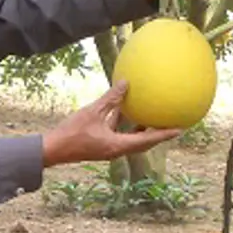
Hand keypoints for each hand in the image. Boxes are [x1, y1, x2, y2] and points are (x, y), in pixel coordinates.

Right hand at [41, 78, 180, 167]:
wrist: (52, 150)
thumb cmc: (71, 132)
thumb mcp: (92, 112)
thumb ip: (111, 98)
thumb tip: (126, 83)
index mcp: (118, 146)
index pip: (147, 140)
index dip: (164, 135)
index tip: (180, 129)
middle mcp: (117, 150)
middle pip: (144, 143)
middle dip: (158, 134)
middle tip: (172, 125)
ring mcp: (109, 149)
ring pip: (132, 139)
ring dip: (143, 130)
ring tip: (154, 118)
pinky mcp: (101, 145)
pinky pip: (119, 134)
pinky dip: (125, 125)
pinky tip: (125, 111)